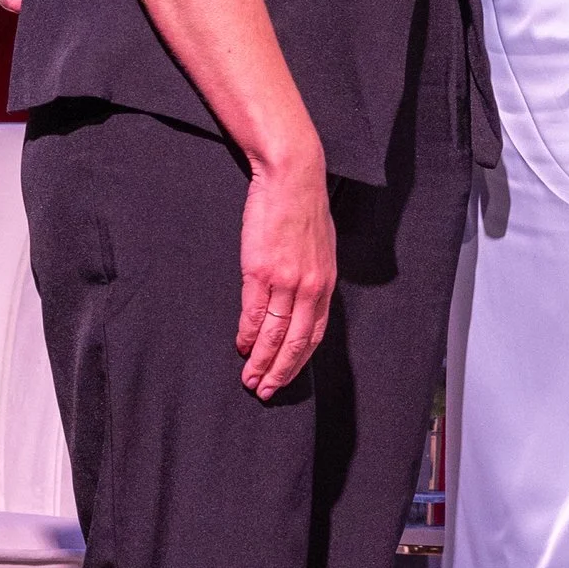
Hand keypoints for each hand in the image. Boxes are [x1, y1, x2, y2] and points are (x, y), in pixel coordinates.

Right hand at [238, 147, 335, 397]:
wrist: (292, 176)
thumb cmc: (304, 208)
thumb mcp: (321, 247)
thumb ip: (314, 277)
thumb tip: (302, 301)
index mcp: (327, 283)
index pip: (315, 334)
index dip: (299, 360)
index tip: (286, 377)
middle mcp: (311, 287)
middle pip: (296, 342)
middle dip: (280, 371)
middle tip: (265, 391)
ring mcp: (286, 281)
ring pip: (274, 334)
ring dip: (260, 361)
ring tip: (249, 378)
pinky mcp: (261, 271)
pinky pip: (254, 313)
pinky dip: (247, 335)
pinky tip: (241, 346)